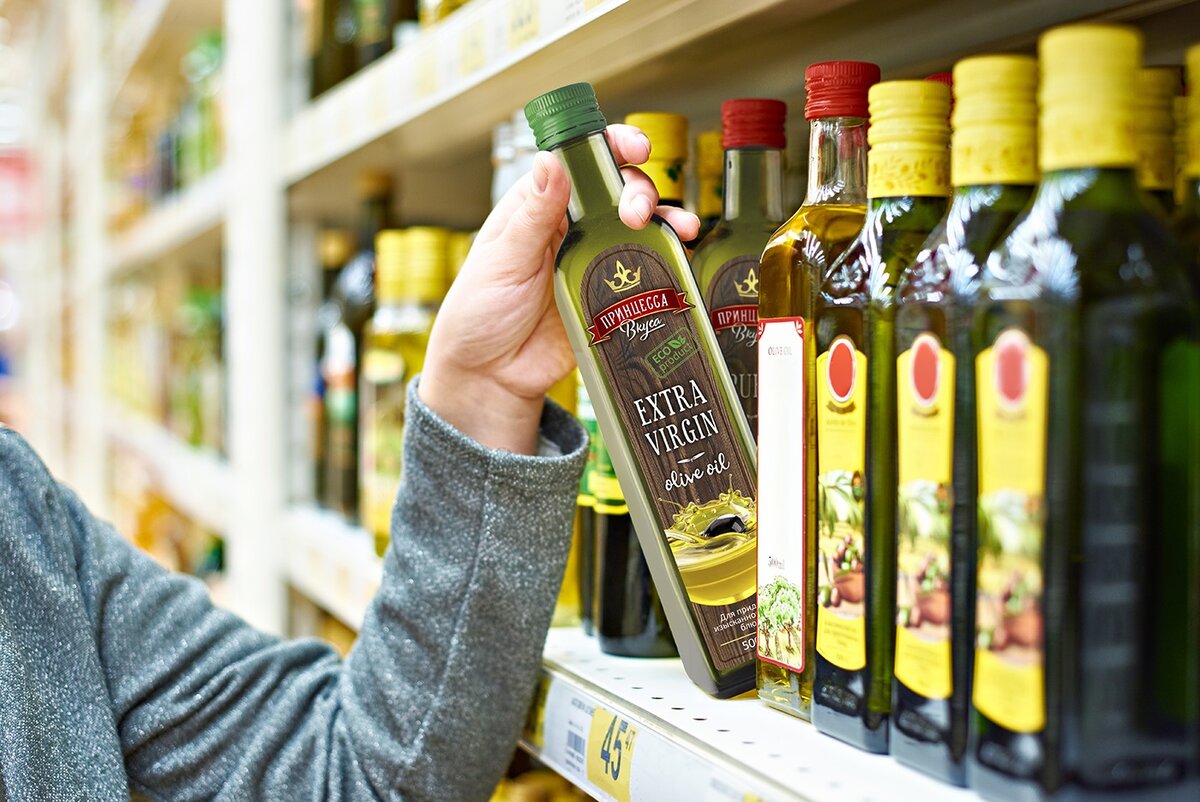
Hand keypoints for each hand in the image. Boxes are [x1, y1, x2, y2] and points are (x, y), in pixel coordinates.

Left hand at [421, 124, 699, 453]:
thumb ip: (533, 214)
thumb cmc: (480, 313)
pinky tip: (683, 256)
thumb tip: (551, 159)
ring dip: (666, 220)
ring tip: (679, 228)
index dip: (611, 148)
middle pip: (620, 192)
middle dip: (639, 191)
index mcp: (539, 207)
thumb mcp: (502, 260)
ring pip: (642, 228)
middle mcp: (572, 227)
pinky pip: (648, 272)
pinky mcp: (613, 297)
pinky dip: (671, 260)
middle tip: (637, 214)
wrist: (489, 377)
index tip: (635, 148)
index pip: (580, 163)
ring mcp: (596, 261)